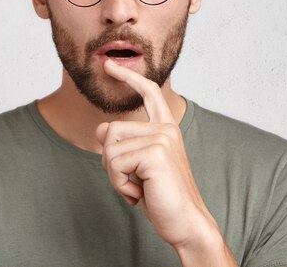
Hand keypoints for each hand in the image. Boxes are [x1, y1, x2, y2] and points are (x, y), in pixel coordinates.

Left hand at [95, 60, 215, 247]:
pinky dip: (120, 185)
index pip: (149, 93)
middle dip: (110, 163)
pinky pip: (115, 163)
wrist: (185, 221)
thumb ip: (123, 145)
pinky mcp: (156, 153)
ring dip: (115, 176)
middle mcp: (167, 129)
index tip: (110, 64)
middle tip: (133, 182)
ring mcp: (163, 139)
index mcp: (166, 128)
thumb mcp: (138, 167)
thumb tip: (100, 129)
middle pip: (111, 131)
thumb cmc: (163, 196)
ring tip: (138, 189)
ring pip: (109, 148)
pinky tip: (140, 194)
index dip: (128, 77)